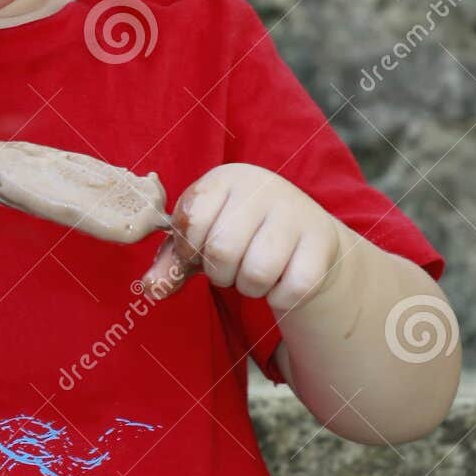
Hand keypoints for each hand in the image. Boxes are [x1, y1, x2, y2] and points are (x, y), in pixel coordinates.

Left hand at [138, 162, 344, 313]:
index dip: (189, 247)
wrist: (307, 236)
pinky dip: (280, 297)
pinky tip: (283, 278)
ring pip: (256, 274)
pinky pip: (290, 291)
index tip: (200, 248)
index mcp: (227, 178)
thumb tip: (152, 288)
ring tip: (255, 271)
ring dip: (249, 287)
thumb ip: (172, 263)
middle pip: (221, 251)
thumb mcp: (202, 238)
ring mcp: (297, 213)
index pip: (190, 220)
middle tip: (231, 265)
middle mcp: (264, 187)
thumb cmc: (242, 234)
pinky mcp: (323, 243)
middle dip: (220, 272)